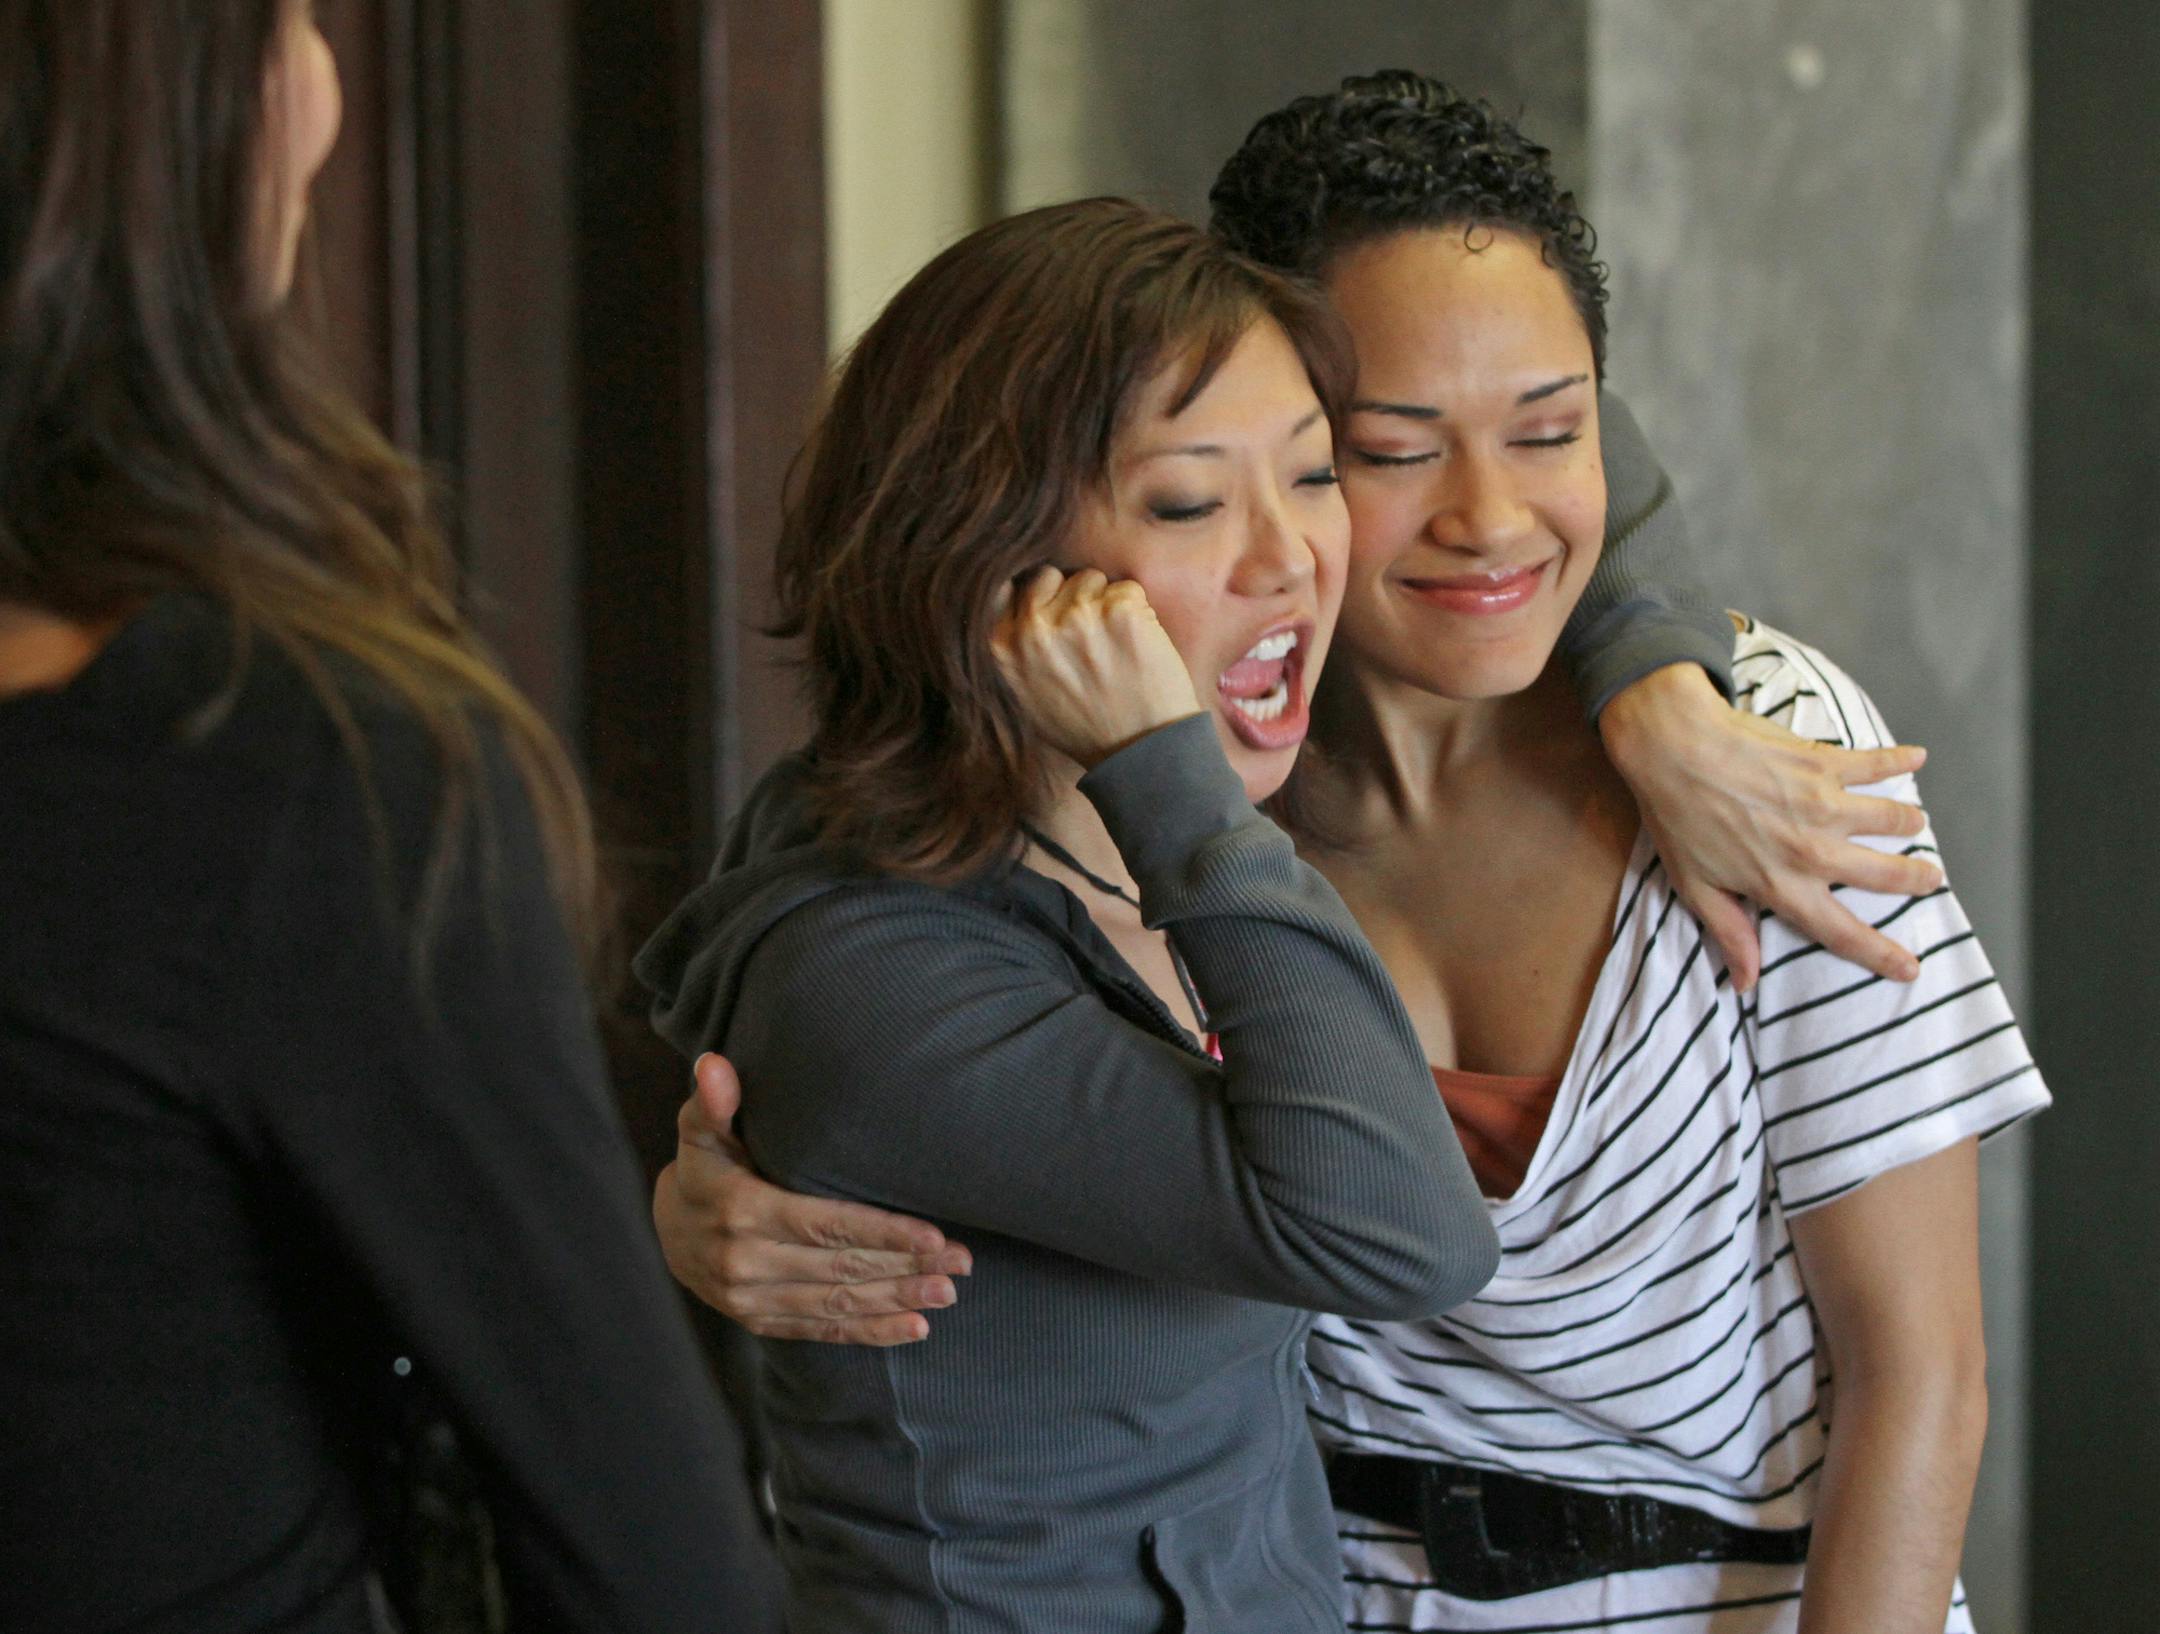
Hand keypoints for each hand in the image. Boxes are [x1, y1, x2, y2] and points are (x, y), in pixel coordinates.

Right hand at [653, 1053, 971, 1344]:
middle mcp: (746, 1262)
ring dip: (897, 1301)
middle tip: (959, 1264)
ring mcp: (752, 1298)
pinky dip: (870, 1331)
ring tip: (947, 1293)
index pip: (824, 1225)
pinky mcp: (760, 1321)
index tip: (932, 1236)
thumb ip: (714, 1102)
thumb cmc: (703, 1166)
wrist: (666, 1231)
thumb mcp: (702, 1131)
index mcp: (741, 1211)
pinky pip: (821, 1329)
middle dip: (905, 1267)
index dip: (881, 1232)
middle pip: (840, 1267)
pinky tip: (915, 1327)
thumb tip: (714, 1063)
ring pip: (837, 1302)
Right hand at [991, 566, 1201, 767]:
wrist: (1138, 751)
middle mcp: (1034, 627)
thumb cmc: (1083, 727)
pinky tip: (1137, 647)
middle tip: (1090, 639)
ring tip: (1114, 649)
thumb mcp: (1023, 693)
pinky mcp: (1119, 611)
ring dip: (1105, 603)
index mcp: (1002, 646)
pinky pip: (1128, 589)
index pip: (1012, 588)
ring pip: (1092, 579)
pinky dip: (1138, 612)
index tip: (1055, 621)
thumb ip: (1012, 646)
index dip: (1038, 600)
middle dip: (1070, 596)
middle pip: (1051, 576)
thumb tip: (1011, 598)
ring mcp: (1077, 616)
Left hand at [1599, 665, 1942, 991]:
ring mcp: (1824, 804)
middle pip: (1885, 874)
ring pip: (1892, 818)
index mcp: (1782, 886)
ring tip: (1912, 824)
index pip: (1842, 932)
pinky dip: (1899, 759)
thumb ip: (1730, 933)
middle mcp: (1813, 850)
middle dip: (1916, 879)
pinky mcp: (1824, 763)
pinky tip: (1916, 756)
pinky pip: (1875, 763)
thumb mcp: (1695, 887)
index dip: (1880, 954)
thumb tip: (1747, 983)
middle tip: (1929, 878)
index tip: (1912, 967)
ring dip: (1907, 822)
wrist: (1673, 747)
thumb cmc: (1677, 818)